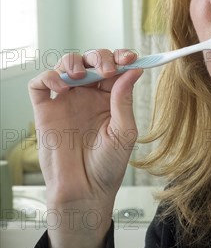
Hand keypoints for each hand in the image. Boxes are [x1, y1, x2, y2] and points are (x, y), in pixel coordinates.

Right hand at [28, 49, 142, 247]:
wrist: (85, 190)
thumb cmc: (108, 165)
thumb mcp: (124, 132)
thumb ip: (124, 100)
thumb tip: (134, 70)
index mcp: (111, 98)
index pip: (116, 67)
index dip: (122, 57)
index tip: (130, 58)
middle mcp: (88, 95)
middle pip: (91, 61)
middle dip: (99, 57)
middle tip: (106, 70)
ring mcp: (66, 101)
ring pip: (66, 65)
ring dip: (74, 62)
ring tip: (80, 76)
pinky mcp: (45, 111)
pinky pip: (40, 84)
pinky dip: (48, 77)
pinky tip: (62, 87)